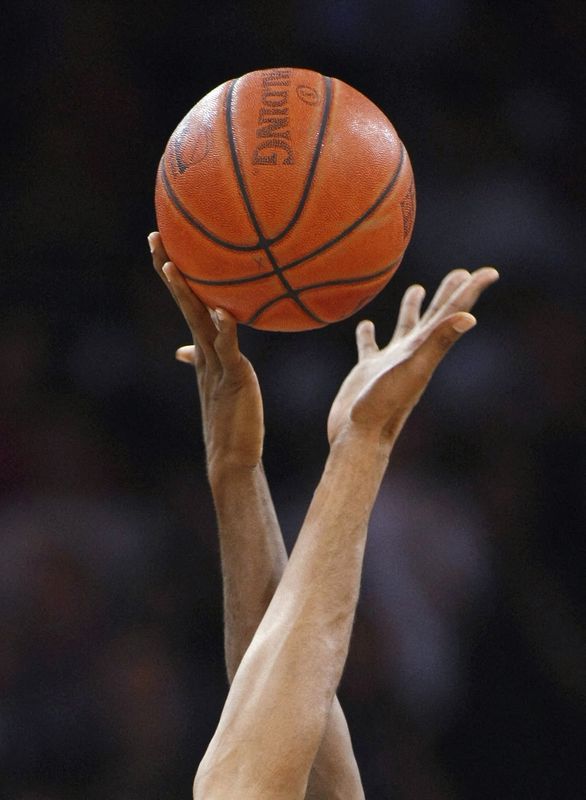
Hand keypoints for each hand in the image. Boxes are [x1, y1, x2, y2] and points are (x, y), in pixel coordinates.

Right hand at [148, 232, 262, 473]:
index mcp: (204, 347)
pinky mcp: (234, 377)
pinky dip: (225, 330)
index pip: (185, 302)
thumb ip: (202, 358)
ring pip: (198, 321)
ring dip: (185, 294)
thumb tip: (182, 349)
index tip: (161, 244)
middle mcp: (204, 350)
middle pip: (184, 302)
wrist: (233, 455)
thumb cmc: (230, 418)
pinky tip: (224, 312)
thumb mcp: (217, 380)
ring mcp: (216, 363)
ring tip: (172, 267)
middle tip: (155, 238)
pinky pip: (227, 349)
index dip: (172, 274)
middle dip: (169, 269)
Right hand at [327, 267, 498, 446]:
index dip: (471, 291)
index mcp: (426, 348)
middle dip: (450, 294)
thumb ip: (437, 342)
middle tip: (462, 273)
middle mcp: (412, 353)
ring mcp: (390, 362)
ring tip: (418, 289)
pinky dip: (369, 334)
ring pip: (405, 328)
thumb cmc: (384, 404)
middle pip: (435, 316)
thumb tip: (469, 316)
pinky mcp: (368, 370)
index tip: (490, 272)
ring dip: (413, 308)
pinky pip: (370, 346)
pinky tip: (366, 325)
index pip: (453, 313)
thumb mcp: (413, 369)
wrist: (358, 436)